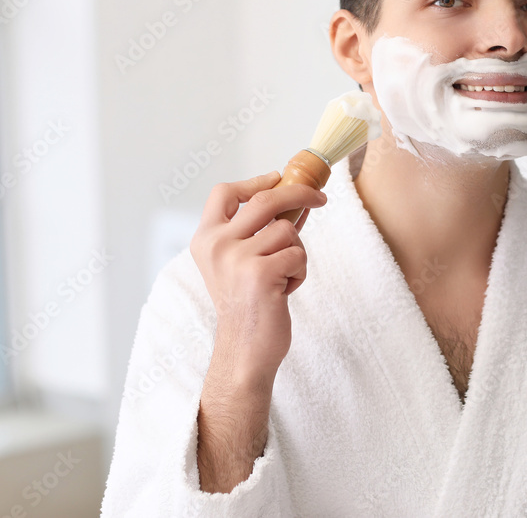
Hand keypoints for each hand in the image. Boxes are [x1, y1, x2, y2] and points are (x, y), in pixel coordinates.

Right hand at [190, 171, 326, 384]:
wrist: (244, 349)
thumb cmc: (248, 305)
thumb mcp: (240, 262)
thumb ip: (257, 232)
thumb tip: (294, 200)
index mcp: (206, 239)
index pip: (223, 193)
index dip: (253, 182)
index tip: (277, 177)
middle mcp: (216, 245)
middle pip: (265, 200)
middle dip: (300, 194)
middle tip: (321, 198)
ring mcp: (236, 258)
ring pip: (287, 230)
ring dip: (297, 252)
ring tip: (283, 277)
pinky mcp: (260, 273)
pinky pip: (297, 255)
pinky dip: (299, 272)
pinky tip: (284, 291)